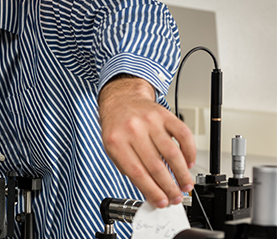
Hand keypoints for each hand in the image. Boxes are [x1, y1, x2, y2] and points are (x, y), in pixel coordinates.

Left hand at [98, 76, 195, 207]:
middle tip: (176, 197)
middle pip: (156, 165)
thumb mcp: (113, 149)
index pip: (137, 172)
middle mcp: (133, 130)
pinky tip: (189, 163)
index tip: (161, 202)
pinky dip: (189, 152)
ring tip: (185, 185)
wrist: (121, 100)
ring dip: (182, 174)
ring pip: (172, 153)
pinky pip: (183, 135)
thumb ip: (129, 169)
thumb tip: (151, 192)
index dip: (152, 190)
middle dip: (169, 187)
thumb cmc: (117, 127)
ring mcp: (150, 121)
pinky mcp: (165, 115)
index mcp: (116, 141)